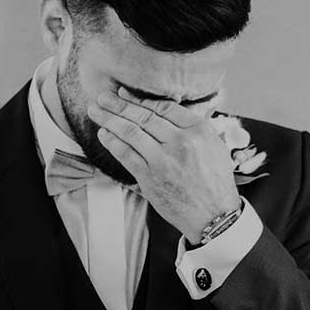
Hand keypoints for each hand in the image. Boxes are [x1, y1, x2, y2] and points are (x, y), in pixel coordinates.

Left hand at [88, 86, 240, 242]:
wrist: (215, 215)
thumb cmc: (214, 181)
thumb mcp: (214, 146)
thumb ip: (193, 127)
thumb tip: (170, 112)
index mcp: (198, 130)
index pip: (164, 107)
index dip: (140, 99)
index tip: (124, 94)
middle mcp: (181, 141)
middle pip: (143, 116)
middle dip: (118, 105)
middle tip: (102, 97)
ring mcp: (163, 159)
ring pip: (130, 132)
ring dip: (109, 119)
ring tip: (95, 110)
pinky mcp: (150, 177)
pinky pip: (125, 154)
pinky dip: (112, 142)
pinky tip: (103, 133)